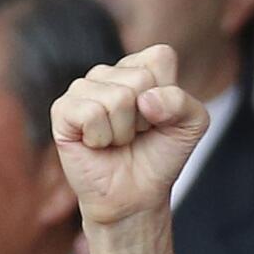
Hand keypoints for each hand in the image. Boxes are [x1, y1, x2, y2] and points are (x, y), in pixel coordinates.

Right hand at [51, 44, 208, 225]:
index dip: (169, 96)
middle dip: (147, 117)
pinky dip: (102, 138)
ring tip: (119, 140)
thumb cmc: (160, 157)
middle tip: (138, 134)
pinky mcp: (63, 110)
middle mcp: (109, 73)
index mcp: (140, 67)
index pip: (160, 58)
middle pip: (140, 79)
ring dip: (125, 131)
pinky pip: (90, 113)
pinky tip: (98, 144)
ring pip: (117, 98)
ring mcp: (82, 89)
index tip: (161, 118)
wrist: (136, 195)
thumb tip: (144, 100)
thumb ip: (184, 103)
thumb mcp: (191, 127)